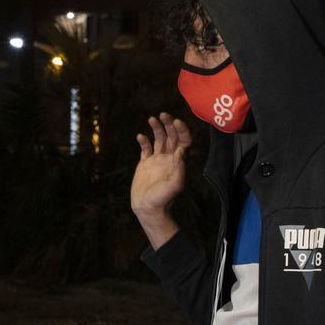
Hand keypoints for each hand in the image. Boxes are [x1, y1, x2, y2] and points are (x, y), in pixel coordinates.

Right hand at [131, 112, 191, 248]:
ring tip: (152, 119)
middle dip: (169, 124)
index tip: (176, 121)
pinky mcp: (145, 164)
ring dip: (157, 128)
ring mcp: (156, 160)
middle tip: (163, 115)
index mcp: (178, 161)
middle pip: (172, 136)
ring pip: (159, 139)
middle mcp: (169, 158)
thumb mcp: (174, 185)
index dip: (182, 129)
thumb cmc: (163, 200)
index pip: (184, 140)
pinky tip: (140, 136)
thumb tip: (181, 151)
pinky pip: (145, 148)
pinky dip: (143, 140)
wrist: (148, 209)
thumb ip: (179, 168)